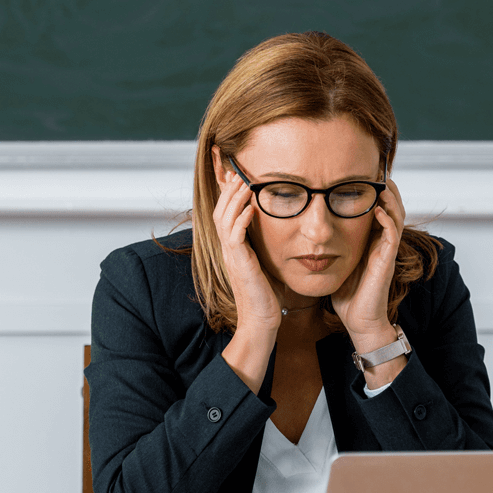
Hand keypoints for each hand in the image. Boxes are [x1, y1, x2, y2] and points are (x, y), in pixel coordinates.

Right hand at [212, 168, 281, 333]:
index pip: (224, 214)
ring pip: (224, 219)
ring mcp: (232, 257)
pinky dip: (240, 221)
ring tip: (244, 183)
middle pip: (219, 211)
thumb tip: (273, 229)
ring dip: (234, 200)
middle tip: (238, 172)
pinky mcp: (240, 265)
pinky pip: (234, 238)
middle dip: (228, 190)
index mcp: (233, 248)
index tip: (235, 175)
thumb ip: (262, 245)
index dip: (227, 194)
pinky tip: (250, 209)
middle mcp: (228, 250)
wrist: (261, 320)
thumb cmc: (265, 295)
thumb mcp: (263, 263)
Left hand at [331, 177, 404, 350]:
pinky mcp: (387, 260)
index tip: (361, 176)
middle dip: (386, 189)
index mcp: (370, 241)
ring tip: (381, 183)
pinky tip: (377, 210)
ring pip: (396, 216)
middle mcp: (380, 243)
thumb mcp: (335, 263)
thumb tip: (307, 232)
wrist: (358, 321)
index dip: (373, 192)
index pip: (376, 209)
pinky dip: (387, 220)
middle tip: (376, 172)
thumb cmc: (347, 295)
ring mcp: (386, 251)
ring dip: (390, 198)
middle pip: (391, 207)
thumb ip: (328, 246)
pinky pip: (392, 235)